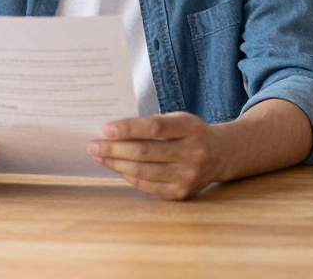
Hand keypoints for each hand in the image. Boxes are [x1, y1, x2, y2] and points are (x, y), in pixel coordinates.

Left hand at [88, 112, 222, 199]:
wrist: (220, 155)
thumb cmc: (190, 133)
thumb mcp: (179, 120)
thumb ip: (152, 124)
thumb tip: (112, 134)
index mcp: (192, 128)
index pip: (155, 128)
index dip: (128, 129)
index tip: (105, 129)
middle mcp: (193, 153)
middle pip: (145, 152)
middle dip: (114, 149)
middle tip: (92, 145)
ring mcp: (188, 176)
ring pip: (143, 171)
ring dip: (116, 164)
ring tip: (99, 156)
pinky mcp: (181, 193)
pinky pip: (147, 185)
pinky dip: (128, 176)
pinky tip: (117, 168)